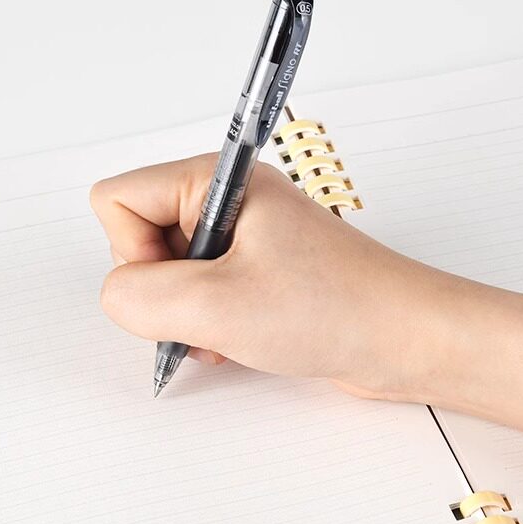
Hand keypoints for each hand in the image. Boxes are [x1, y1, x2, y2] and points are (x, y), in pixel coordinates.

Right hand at [90, 153, 447, 400]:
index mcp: (219, 182)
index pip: (118, 198)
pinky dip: (208, 324)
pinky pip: (201, 294)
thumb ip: (139, 297)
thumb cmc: (334, 310)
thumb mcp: (217, 305)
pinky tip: (238, 342)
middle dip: (162, 290)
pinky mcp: (258, 272)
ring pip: (169, 273)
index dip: (130, 252)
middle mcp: (228, 202)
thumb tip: (117, 295)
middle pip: (139, 237)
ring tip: (228, 333)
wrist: (405, 340)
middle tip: (206, 313)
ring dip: (186, 315)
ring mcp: (244, 238)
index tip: (178, 284)